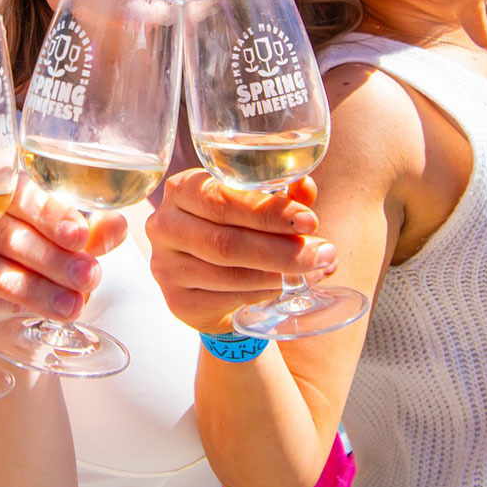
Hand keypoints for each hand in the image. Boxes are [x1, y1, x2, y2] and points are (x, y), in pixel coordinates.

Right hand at [0, 175, 127, 320]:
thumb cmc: (25, 232)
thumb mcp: (58, 226)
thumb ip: (88, 228)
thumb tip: (118, 227)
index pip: (23, 195)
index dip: (51, 215)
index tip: (80, 236)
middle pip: (8, 235)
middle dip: (51, 259)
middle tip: (89, 277)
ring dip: (33, 289)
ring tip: (72, 306)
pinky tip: (26, 317)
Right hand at [146, 169, 336, 334]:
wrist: (208, 282)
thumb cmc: (234, 231)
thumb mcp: (255, 208)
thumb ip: (279, 195)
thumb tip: (305, 185)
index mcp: (182, 189)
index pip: (222, 198)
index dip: (268, 211)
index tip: (310, 220)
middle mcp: (165, 225)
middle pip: (225, 239)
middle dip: (280, 248)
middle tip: (320, 252)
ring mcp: (166, 266)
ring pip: (228, 272)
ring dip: (278, 273)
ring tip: (314, 270)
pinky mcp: (177, 301)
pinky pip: (227, 297)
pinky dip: (264, 292)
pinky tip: (288, 287)